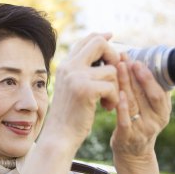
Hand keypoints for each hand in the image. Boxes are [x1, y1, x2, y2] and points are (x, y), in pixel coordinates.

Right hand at [45, 33, 119, 147]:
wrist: (59, 136)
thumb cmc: (70, 114)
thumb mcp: (73, 86)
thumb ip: (83, 69)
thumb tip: (101, 51)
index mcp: (66, 64)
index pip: (87, 39)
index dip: (103, 37)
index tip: (113, 38)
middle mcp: (69, 66)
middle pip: (99, 43)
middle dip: (113, 56)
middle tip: (114, 74)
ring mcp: (76, 77)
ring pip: (112, 69)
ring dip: (115, 87)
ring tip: (107, 101)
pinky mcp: (85, 89)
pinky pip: (112, 85)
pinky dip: (113, 98)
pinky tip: (106, 108)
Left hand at [110, 53, 171, 159]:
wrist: (133, 154)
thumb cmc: (140, 123)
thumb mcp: (151, 110)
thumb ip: (150, 92)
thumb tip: (142, 62)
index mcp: (164, 111)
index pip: (158, 90)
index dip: (147, 74)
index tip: (136, 60)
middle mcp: (157, 120)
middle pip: (146, 94)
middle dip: (136, 75)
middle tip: (125, 59)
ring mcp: (143, 129)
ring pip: (134, 103)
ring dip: (126, 83)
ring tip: (118, 68)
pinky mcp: (128, 136)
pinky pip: (125, 120)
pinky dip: (122, 106)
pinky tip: (117, 93)